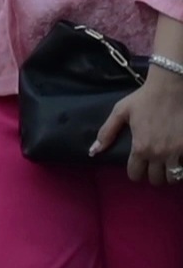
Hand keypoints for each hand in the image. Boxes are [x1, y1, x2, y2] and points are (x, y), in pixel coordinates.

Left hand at [93, 65, 182, 182]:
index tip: (137, 167)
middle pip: (156, 180)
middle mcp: (159, 154)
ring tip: (166, 166)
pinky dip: (182, 165)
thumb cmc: (144, 99)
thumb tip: (93, 151)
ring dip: (169, 174)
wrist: (172, 88)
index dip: (134, 173)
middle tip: (152, 166)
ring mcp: (178, 152)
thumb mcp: (120, 112)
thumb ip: (106, 133)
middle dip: (152, 175)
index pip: (135, 174)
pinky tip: (178, 159)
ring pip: (173, 178)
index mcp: (141, 148)